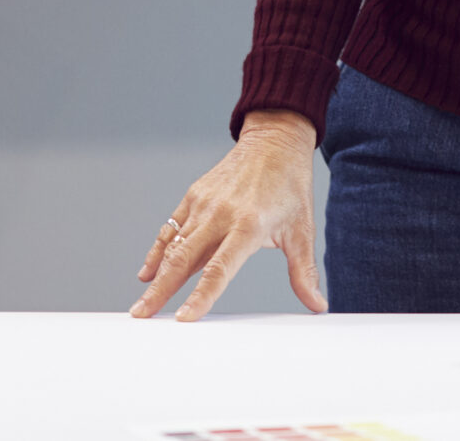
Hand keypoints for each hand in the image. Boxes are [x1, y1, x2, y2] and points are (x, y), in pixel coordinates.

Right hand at [131, 111, 323, 320]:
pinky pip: (170, 227)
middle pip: (184, 259)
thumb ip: (304, 271)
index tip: (184, 319)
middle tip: (142, 316)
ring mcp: (204, 204)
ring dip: (156, 275)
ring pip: (173, 245)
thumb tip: (318, 305)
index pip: (219, 269)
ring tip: (141, 303)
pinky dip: (158, 250)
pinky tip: (148, 271)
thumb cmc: (290, 186)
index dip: (201, 296)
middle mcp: (221, 215)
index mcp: (248, 226)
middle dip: (161, 291)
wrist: (275, 140)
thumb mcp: (302, 230)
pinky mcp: (194, 195)